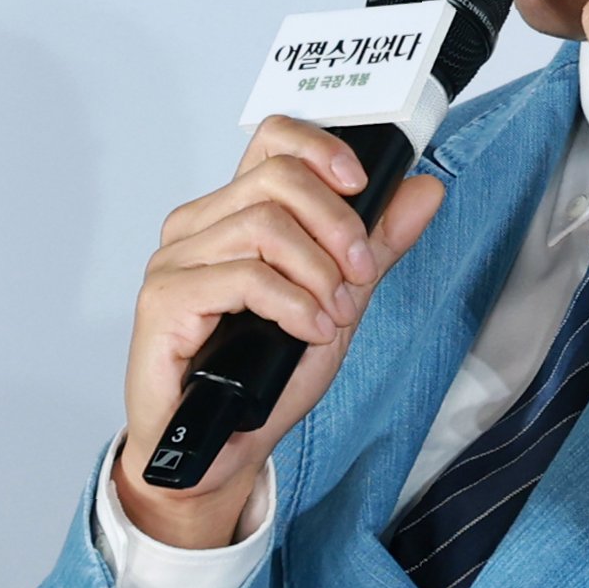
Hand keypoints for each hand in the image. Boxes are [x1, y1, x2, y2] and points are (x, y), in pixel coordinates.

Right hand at [113, 116, 444, 547]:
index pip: (274, 139)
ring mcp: (176, 259)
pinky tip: (308, 330)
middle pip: (278, 177)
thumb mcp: (339, 301)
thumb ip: (377, 245)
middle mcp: (200, 226)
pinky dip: (292, 304)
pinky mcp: (164, 298)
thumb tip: (424, 189)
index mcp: (236, 214)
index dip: (324, 149)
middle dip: (338, 224)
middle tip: (359, 275)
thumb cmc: (263, 376)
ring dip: (318, 274)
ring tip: (333, 316)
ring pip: (264, 226)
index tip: (362, 185)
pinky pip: (243, 277)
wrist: (219, 447)